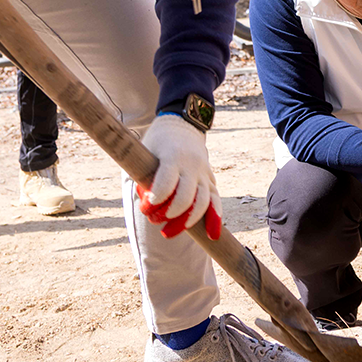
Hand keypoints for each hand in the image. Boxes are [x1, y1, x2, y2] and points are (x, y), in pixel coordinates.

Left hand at [137, 114, 221, 238]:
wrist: (182, 126)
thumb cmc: (158, 142)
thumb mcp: (146, 151)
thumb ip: (145, 177)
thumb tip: (146, 205)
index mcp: (173, 156)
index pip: (167, 181)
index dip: (156, 198)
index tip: (146, 207)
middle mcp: (192, 166)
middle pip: (187, 196)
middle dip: (170, 213)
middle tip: (153, 220)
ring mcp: (204, 173)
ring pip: (203, 202)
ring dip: (187, 221)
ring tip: (167, 233)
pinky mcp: (210, 180)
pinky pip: (216, 201)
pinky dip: (215, 218)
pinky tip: (213, 235)